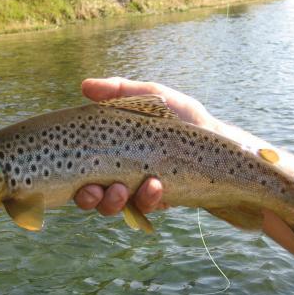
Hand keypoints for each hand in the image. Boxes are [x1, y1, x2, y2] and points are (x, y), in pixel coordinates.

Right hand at [74, 77, 215, 214]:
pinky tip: (155, 185)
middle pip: (90, 195)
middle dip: (88, 198)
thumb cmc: (183, 118)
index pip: (81, 166)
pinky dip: (145, 199)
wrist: (221, 142)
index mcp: (110, 149)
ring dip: (112, 201)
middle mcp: (118, 172)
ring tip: (123, 189)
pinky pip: (143, 208)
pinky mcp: (157, 201)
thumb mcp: (152, 96)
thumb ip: (120, 91)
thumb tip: (84, 86)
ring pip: (112, 206)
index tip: (75, 174)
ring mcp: (136, 190)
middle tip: (95, 190)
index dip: (72, 176)